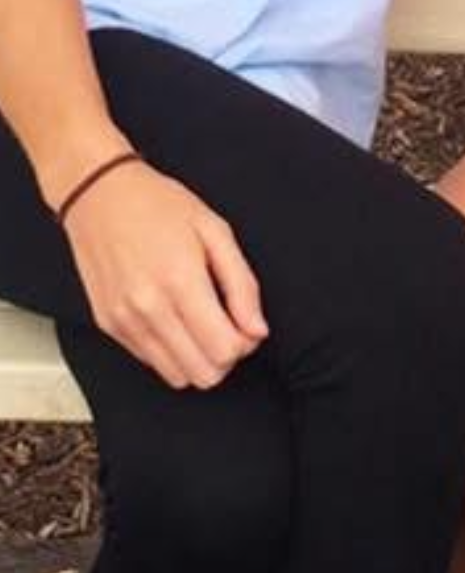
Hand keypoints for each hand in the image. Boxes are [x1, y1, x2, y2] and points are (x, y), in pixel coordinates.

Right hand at [63, 162, 267, 389]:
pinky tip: (172, 318)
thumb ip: (242, 284)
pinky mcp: (109, 326)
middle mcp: (149, 308)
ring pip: (177, 377)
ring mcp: (125, 321)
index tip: (243, 323)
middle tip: (224, 324)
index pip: (224, 351)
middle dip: (224, 356)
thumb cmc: (158, 205)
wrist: (99, 195)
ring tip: (198, 322)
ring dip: (197, 358)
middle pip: (204, 374)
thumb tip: (257, 329)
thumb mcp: (215, 231)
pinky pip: (151, 363)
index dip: (244, 343)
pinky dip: (170, 352)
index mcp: (181, 281)